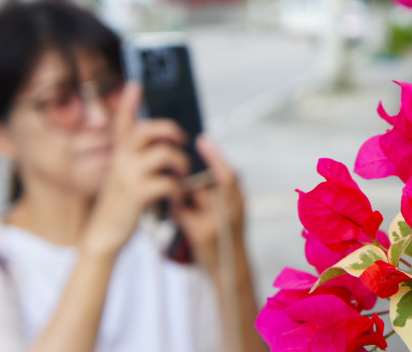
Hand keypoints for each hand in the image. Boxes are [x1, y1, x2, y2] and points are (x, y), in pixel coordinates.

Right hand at [80, 83, 190, 256]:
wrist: (105, 232)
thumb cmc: (123, 203)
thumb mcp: (126, 175)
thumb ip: (138, 158)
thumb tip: (164, 141)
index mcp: (119, 153)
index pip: (122, 122)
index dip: (128, 103)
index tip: (136, 85)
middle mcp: (120, 160)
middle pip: (146, 130)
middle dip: (170, 129)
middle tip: (182, 139)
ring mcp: (128, 175)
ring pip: (164, 154)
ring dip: (181, 163)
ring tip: (183, 174)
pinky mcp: (137, 194)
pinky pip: (168, 182)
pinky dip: (179, 189)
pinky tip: (178, 196)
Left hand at [170, 137, 244, 275]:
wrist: (229, 272)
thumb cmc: (226, 237)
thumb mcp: (233, 212)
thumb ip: (224, 191)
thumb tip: (209, 162)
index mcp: (239, 201)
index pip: (229, 172)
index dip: (215, 154)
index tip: (201, 140)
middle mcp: (231, 209)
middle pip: (208, 180)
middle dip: (191, 172)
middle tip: (175, 164)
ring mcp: (216, 221)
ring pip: (192, 193)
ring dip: (180, 191)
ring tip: (174, 193)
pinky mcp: (200, 233)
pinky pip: (181, 212)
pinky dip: (174, 208)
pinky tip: (172, 210)